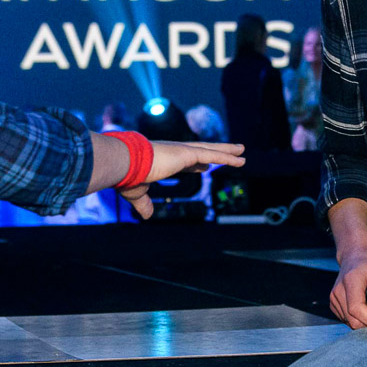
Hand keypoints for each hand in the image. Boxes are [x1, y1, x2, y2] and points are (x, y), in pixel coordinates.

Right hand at [119, 140, 244, 218]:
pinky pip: (212, 154)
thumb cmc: (128, 176)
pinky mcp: (186, 153)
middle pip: (202, 151)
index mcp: (164, 159)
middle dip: (216, 152)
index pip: (185, 161)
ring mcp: (181, 151)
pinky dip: (227, 156)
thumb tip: (147, 216)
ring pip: (210, 150)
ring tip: (242, 151)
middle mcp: (174, 151)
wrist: (124, 163)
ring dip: (227, 151)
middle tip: (230, 153)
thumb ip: (144, 204)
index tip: (205, 166)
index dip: (197, 164)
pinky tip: (239, 159)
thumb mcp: (137, 193)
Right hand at [329, 246, 366, 328]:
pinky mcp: (334, 303)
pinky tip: (366, 308)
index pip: (356, 308)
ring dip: (365, 321)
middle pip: (352, 319)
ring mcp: (334, 297)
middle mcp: (338, 290)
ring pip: (350, 322)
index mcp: (351, 280)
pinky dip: (358, 318)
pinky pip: (346, 319)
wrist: (355, 254)